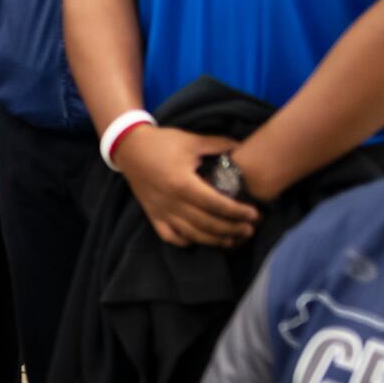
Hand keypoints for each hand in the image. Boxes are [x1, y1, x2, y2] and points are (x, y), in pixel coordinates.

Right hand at [114, 125, 257, 248]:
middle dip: (232, 229)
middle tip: (250, 229)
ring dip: (215, 240)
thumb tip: (243, 148)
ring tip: (233, 239)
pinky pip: (171, 237)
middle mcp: (172, 202)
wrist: (129, 148)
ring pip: (192, 234)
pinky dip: (187, 241)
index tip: (254, 214)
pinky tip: (201, 239)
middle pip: (207, 224)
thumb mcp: (192, 140)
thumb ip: (219, 144)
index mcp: (182, 183)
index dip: (237, 212)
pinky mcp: (153, 216)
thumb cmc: (162, 142)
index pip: (216, 204)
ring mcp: (161, 212)